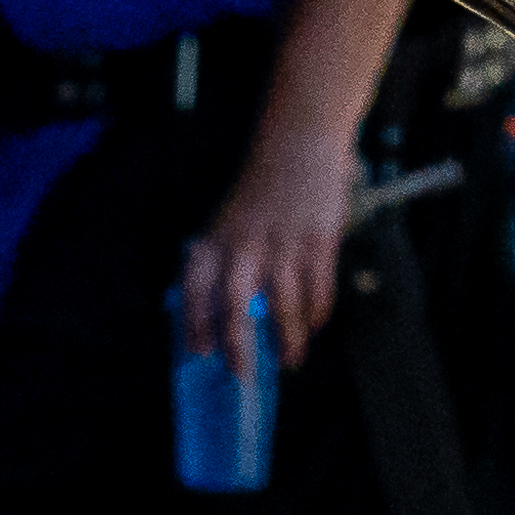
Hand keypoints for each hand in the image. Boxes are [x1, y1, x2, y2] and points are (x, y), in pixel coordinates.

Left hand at [184, 124, 354, 358]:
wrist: (299, 141)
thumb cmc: (263, 186)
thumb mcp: (231, 218)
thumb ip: (225, 257)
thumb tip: (225, 310)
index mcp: (217, 237)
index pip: (197, 286)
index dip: (195, 322)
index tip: (200, 351)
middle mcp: (245, 243)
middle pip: (235, 302)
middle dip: (238, 343)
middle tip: (244, 372)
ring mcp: (283, 243)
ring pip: (282, 303)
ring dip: (287, 337)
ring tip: (291, 359)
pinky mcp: (318, 241)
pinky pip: (317, 288)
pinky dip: (316, 312)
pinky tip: (314, 324)